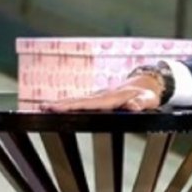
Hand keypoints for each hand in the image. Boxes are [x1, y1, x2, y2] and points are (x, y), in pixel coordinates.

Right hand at [41, 75, 162, 111]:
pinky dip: (69, 104)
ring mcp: (99, 96)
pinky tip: (58, 108)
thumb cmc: (147, 94)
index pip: (90, 103)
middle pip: (79, 100)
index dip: (74, 106)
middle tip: (43, 107)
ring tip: (44, 107)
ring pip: (78, 100)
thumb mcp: (148, 100)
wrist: (146, 84)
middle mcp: (102, 95)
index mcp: (112, 97)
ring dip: (61, 104)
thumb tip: (131, 107)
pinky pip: (81, 102)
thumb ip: (140, 104)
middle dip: (61, 104)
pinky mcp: (98, 99)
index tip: (59, 108)